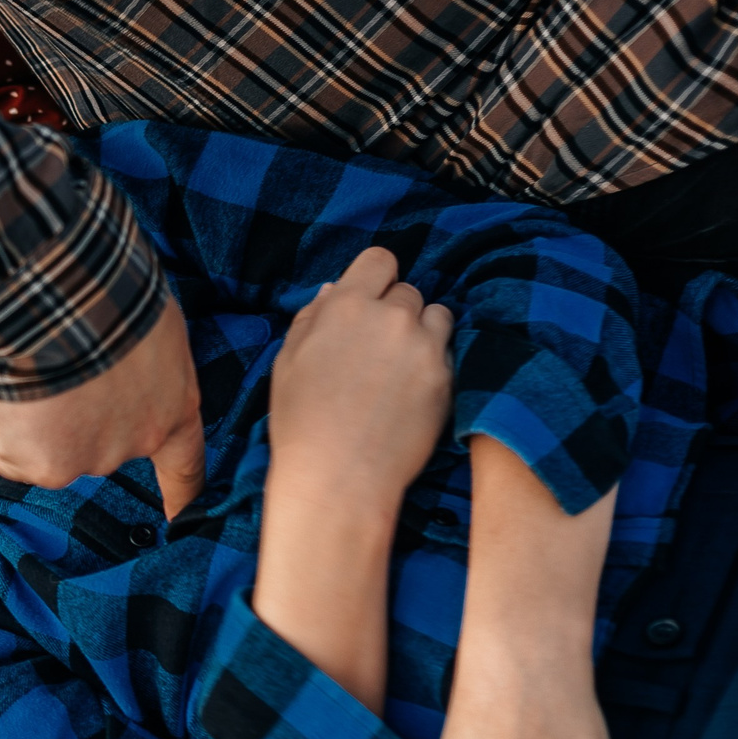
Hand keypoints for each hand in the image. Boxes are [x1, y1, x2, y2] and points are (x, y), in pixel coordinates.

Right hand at [0, 300, 205, 517]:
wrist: (68, 304)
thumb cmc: (111, 296)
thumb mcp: (149, 325)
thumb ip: (139, 363)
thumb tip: (109, 367)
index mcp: (172, 411)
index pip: (183, 467)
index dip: (181, 496)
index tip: (179, 520)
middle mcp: (133, 446)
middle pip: (93, 444)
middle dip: (71, 413)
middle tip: (57, 366)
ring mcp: (87, 461)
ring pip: (43, 446)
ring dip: (31, 416)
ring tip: (33, 372)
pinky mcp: (43, 467)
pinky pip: (7, 448)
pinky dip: (0, 424)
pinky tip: (11, 392)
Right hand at [266, 246, 453, 510]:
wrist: (338, 478)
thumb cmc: (302, 423)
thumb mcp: (288, 361)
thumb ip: (312, 318)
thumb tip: (333, 291)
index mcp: (346, 306)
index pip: (380, 260)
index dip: (374, 279)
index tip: (369, 301)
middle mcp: (390, 317)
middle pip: (408, 291)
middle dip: (394, 312)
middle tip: (377, 348)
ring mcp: (424, 347)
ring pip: (437, 316)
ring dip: (423, 332)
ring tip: (400, 366)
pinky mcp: (447, 378)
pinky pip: (449, 354)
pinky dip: (435, 364)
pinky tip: (411, 392)